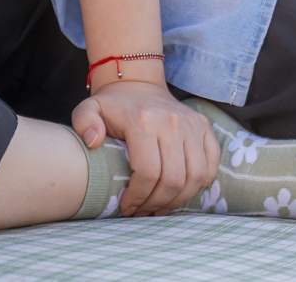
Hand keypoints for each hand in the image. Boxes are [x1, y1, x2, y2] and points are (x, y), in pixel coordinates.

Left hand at [71, 79, 220, 216]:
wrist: (138, 83)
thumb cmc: (112, 105)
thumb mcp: (88, 108)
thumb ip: (84, 123)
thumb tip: (94, 142)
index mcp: (143, 121)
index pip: (148, 172)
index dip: (138, 196)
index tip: (127, 207)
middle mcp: (172, 122)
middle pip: (173, 179)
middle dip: (157, 203)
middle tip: (143, 211)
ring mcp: (192, 124)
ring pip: (195, 176)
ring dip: (178, 200)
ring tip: (160, 207)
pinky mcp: (204, 128)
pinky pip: (211, 165)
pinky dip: (200, 184)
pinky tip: (181, 191)